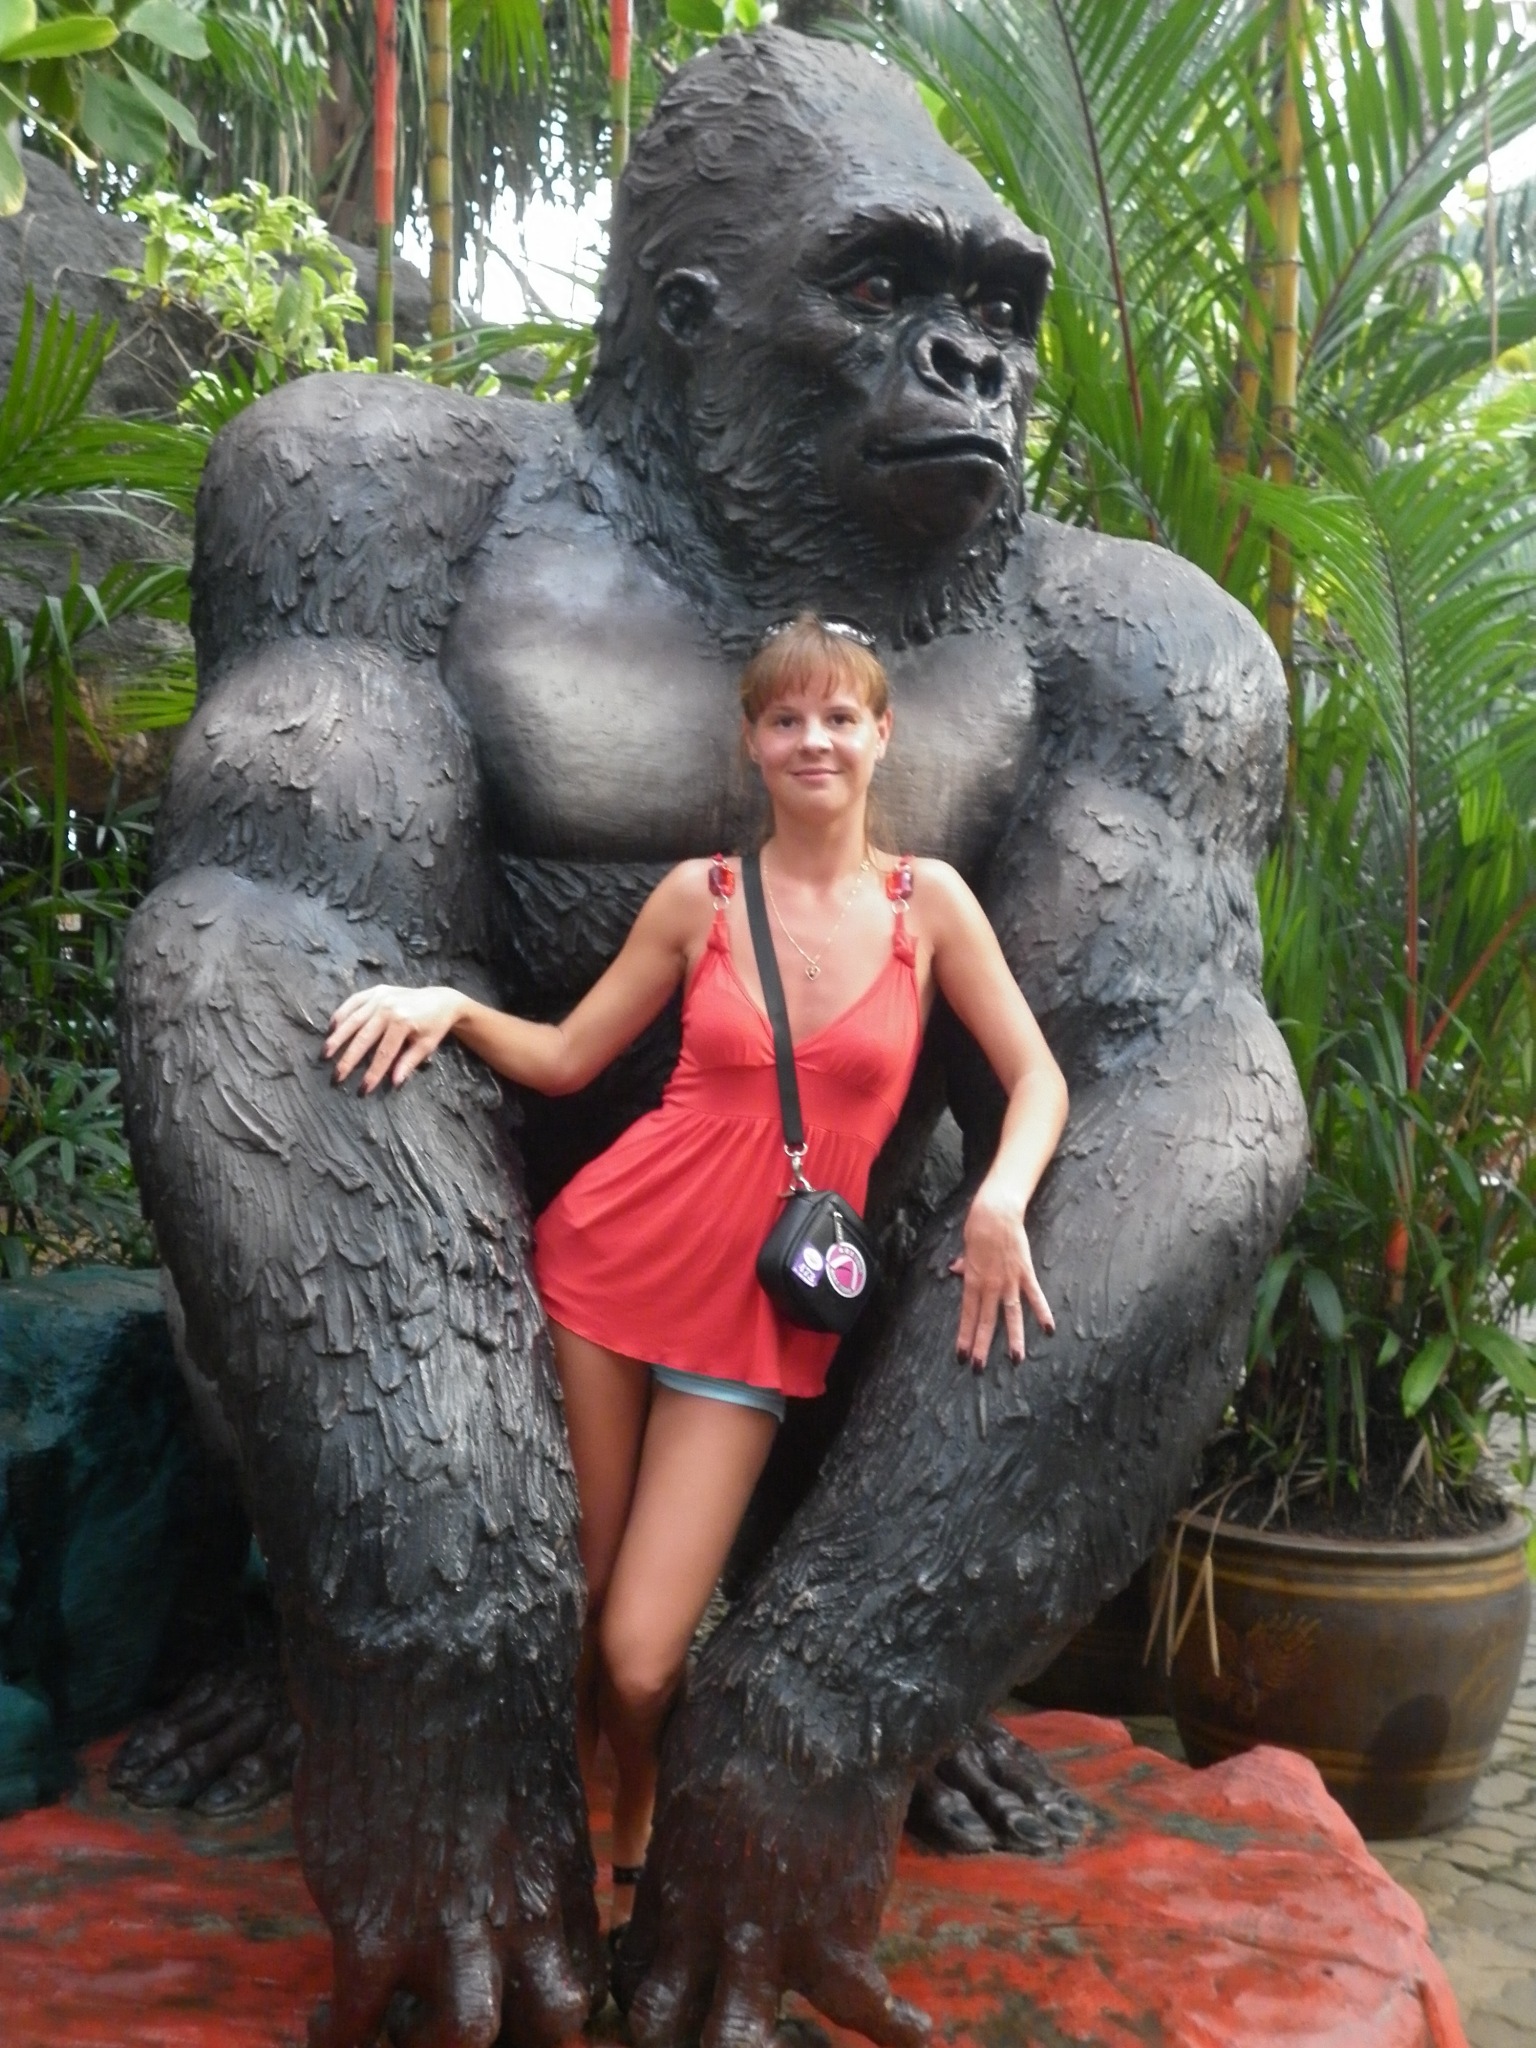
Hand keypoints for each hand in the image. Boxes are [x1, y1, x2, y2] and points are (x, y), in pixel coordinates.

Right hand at [322, 983, 464, 1093]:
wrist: (440, 999)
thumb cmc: (434, 1026)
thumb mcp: (426, 1045)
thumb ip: (409, 1063)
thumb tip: (394, 1083)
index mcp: (403, 1022)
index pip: (384, 1053)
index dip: (373, 1072)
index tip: (363, 1089)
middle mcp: (388, 1008)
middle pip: (363, 1037)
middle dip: (349, 1059)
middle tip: (336, 1076)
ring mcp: (380, 997)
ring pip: (353, 1019)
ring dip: (338, 1037)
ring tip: (325, 1053)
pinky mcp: (375, 990)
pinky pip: (353, 1001)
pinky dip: (341, 1014)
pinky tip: (331, 1028)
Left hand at [618, 1707, 927, 2047]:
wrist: (818, 1709)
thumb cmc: (746, 1707)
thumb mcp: (685, 1758)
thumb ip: (683, 1805)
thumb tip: (684, 1798)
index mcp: (668, 1882)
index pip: (635, 1974)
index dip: (649, 1994)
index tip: (675, 1994)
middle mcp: (705, 1930)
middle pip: (664, 2029)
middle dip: (677, 2042)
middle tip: (708, 2036)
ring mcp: (768, 1946)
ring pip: (736, 2044)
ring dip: (753, 2046)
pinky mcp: (836, 1946)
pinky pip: (866, 2013)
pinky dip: (897, 2030)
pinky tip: (918, 2034)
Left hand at [949, 1180, 1053, 1366]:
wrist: (996, 1212)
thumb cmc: (978, 1227)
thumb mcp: (965, 1248)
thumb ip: (963, 1264)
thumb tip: (955, 1270)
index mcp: (972, 1281)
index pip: (966, 1315)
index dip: (964, 1336)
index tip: (961, 1356)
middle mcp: (990, 1285)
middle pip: (985, 1321)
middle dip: (982, 1346)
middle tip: (979, 1368)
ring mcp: (1009, 1281)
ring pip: (1011, 1315)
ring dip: (1013, 1338)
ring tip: (1016, 1359)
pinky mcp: (1025, 1273)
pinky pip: (1035, 1296)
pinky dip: (1042, 1312)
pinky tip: (1049, 1329)